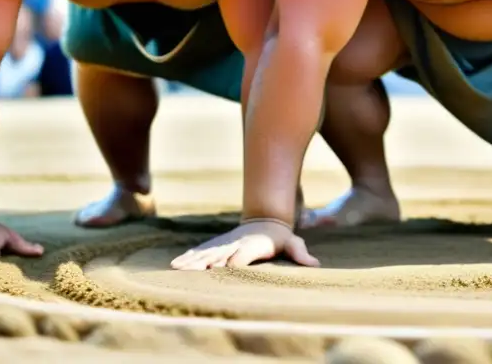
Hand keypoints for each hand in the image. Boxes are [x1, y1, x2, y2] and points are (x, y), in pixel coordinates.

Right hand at [170, 219, 319, 270]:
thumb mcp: (293, 243)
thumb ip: (301, 253)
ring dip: (191, 261)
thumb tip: (316, 265)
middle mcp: (235, 244)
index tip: (220, 269)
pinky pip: (200, 252)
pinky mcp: (216, 245)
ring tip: (176, 268)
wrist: (266, 219)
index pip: (241, 255)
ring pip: (205, 253)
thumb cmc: (280, 237)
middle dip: (204, 262)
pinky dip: (188, 258)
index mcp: (252, 245)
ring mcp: (223, 244)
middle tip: (188, 270)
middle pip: (218, 254)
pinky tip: (175, 265)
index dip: (232, 262)